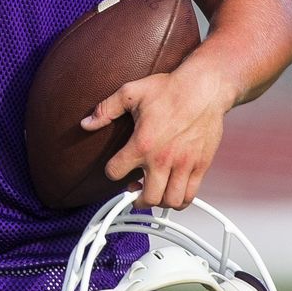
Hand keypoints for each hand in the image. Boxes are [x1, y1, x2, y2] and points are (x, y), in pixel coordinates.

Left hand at [82, 62, 234, 209]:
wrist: (204, 88)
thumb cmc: (171, 89)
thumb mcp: (131, 93)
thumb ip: (106, 109)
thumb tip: (87, 122)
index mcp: (142, 143)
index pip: (115, 172)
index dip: (111, 172)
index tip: (115, 169)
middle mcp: (163, 159)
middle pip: (147, 198)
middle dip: (136, 199)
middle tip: (134, 191)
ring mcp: (184, 164)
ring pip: (170, 201)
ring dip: (159, 202)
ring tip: (154, 193)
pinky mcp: (200, 165)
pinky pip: (190, 195)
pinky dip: (180, 201)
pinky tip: (173, 192)